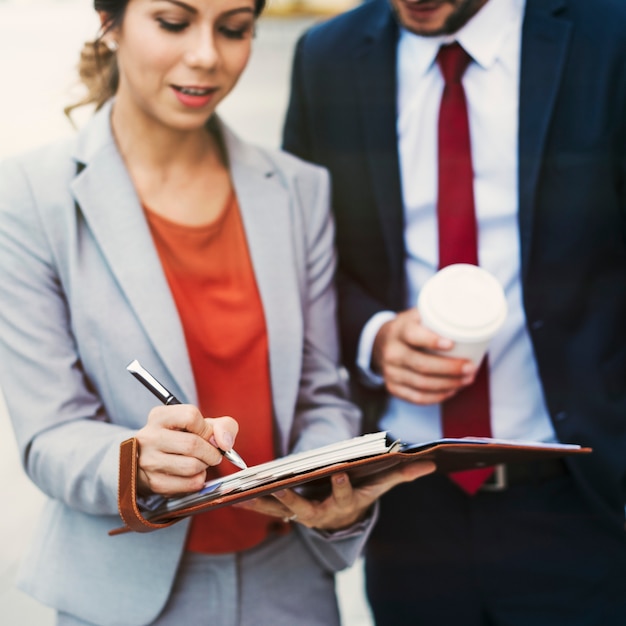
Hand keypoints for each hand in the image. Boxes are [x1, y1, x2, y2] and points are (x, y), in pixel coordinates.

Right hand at [135, 405, 238, 496]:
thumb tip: (225, 443)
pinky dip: (199, 480)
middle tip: (213, 454)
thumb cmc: (184, 437)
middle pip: (192, 444)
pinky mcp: (155, 483)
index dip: (207, 429)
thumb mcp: (203, 423)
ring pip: (192, 466)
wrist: (158, 460)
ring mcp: (149, 461)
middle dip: (211, 452)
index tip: (209, 436)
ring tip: (201, 462)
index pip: (191, 416)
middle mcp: (149, 437)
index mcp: (159, 416)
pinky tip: (193, 474)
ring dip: (205, 466)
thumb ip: (223, 426)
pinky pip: (190, 484)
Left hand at [234, 461, 435, 530]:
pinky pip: (265, 509)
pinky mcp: (284, 512)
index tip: (338, 471)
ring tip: (241, 495)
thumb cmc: (359, 496)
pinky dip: (249, 503)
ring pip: (278, 510)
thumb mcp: (379, 487)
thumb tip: (431, 462)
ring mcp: (300, 514)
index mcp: (343, 502)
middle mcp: (320, 513)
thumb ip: (401, 474)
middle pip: (304, 507)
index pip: (344, 493)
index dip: (341, 484)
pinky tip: (230, 497)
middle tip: (280, 489)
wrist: (340, 520)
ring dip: (260, 503)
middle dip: (292, 499)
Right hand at [372, 308, 476, 404]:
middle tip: (470, 367)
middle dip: (450, 369)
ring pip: (422, 384)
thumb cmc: (408, 328)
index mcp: (399, 331)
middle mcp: (391, 352)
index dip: (432, 341)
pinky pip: (417, 397)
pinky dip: (437, 396)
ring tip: (467, 379)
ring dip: (448, 384)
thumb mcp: (416, 316)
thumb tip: (470, 316)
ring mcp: (390, 372)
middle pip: (421, 365)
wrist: (381, 342)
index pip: (413, 335)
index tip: (451, 344)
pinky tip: (451, 391)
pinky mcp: (393, 387)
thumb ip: (436, 316)